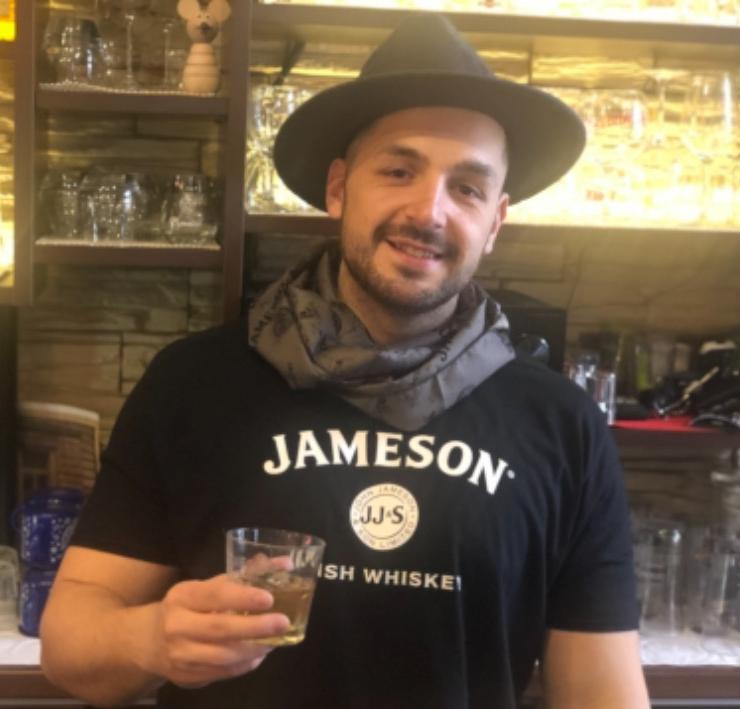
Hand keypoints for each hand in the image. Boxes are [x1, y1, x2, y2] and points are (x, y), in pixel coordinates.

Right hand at [141, 574, 289, 687]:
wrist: (150, 640)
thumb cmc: (189, 607)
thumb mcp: (208, 586)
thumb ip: (245, 575)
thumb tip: (285, 563)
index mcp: (183, 596)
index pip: (215, 594)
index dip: (243, 596)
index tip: (269, 598)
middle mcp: (178, 625)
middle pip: (220, 628)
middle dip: (255, 627)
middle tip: (282, 623)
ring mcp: (180, 654)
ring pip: (222, 656)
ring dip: (253, 649)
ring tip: (275, 641)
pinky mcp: (187, 676)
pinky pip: (221, 673)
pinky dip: (244, 665)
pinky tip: (259, 655)